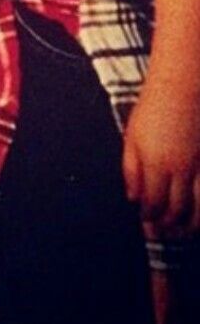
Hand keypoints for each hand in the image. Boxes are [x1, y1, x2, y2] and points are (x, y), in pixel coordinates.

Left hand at [123, 78, 199, 234]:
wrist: (182, 89)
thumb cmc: (152, 111)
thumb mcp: (132, 137)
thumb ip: (131, 169)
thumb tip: (132, 198)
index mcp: (154, 163)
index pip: (152, 203)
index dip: (149, 218)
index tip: (146, 225)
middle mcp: (178, 170)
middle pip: (175, 211)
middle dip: (168, 227)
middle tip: (161, 234)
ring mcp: (199, 168)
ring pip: (197, 209)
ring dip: (188, 225)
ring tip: (179, 230)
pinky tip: (197, 214)